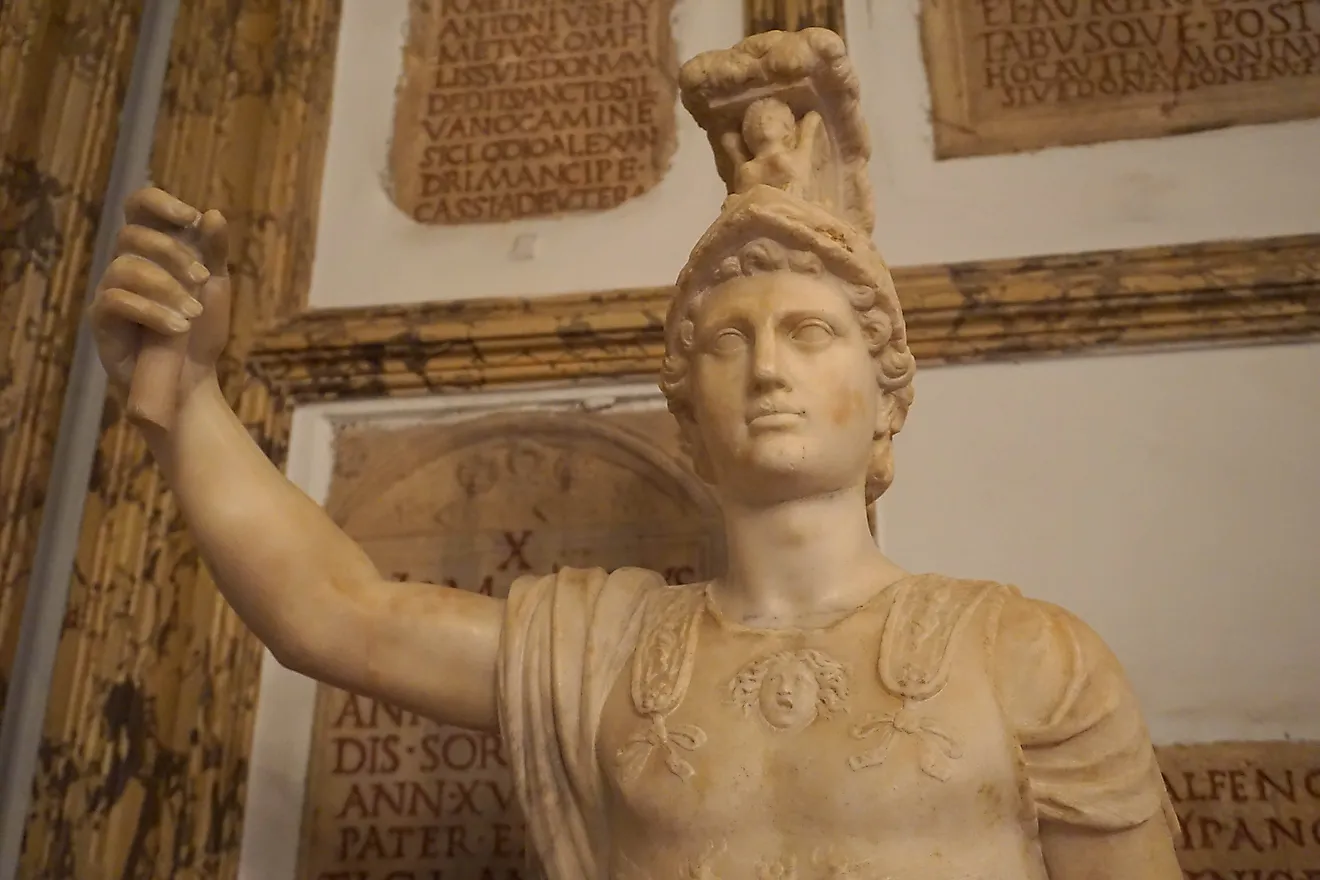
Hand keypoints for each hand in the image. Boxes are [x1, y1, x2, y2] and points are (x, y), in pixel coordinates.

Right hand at [88, 187, 231, 425]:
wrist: (192, 377)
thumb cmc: (200, 329)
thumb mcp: (215, 287)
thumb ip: (214, 251)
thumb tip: (214, 214)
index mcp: (154, 249)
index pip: (139, 207)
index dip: (159, 202)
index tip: (191, 217)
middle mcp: (127, 263)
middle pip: (132, 235)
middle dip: (172, 253)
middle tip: (203, 279)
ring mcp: (111, 290)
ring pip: (125, 268)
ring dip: (166, 288)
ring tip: (193, 314)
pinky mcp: (102, 319)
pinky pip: (115, 301)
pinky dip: (150, 311)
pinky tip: (177, 327)